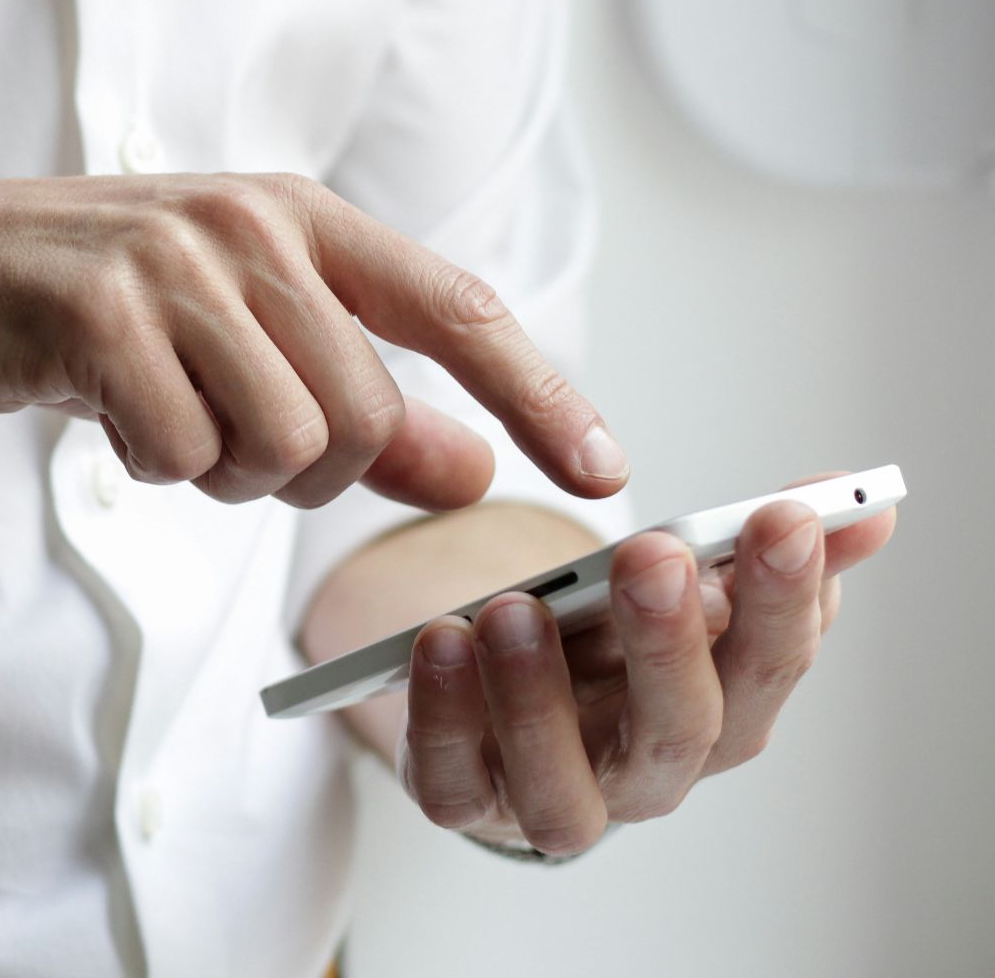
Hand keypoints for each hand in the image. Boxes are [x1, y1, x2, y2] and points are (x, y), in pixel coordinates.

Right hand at [0, 173, 628, 509]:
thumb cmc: (75, 312)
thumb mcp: (230, 342)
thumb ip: (358, 404)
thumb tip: (473, 471)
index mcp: (297, 216)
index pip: (456, 310)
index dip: (539, 394)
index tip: (602, 471)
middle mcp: (249, 225)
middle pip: (364, 416)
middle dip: (303, 471)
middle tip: (218, 441)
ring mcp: (173, 262)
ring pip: (283, 445)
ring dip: (220, 472)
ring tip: (157, 419)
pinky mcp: (98, 314)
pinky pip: (183, 454)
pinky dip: (150, 467)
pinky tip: (104, 415)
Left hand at [395, 477, 897, 853]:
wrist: (503, 696)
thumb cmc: (605, 644)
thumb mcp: (678, 587)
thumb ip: (757, 549)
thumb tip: (864, 504)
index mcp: (721, 712)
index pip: (769, 665)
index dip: (784, 597)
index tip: (781, 517)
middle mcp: (648, 773)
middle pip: (679, 731)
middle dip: (669, 642)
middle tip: (653, 556)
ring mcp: (555, 796)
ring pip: (562, 786)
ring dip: (538, 696)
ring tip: (515, 608)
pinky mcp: (465, 800)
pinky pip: (451, 783)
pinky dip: (442, 718)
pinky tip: (440, 641)